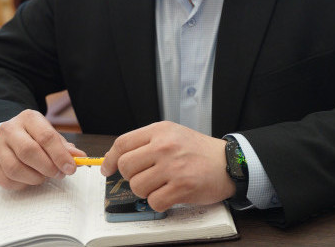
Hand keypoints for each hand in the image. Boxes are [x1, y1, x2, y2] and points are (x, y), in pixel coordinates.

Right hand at [0, 109, 85, 189]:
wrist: (8, 135)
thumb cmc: (33, 135)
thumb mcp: (50, 134)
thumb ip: (65, 147)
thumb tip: (80, 158)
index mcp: (29, 118)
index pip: (46, 137)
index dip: (60, 155)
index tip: (71, 167)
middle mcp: (10, 129)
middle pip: (29, 152)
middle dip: (47, 167)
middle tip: (58, 174)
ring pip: (15, 168)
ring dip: (34, 178)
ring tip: (44, 177)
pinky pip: (5, 180)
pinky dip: (22, 184)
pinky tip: (29, 179)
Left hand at [101, 121, 234, 211]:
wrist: (227, 162)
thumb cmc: (199, 150)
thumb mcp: (172, 134)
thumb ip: (147, 143)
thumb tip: (117, 159)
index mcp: (160, 131)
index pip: (123, 143)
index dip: (110, 159)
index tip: (107, 168)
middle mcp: (165, 146)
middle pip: (126, 166)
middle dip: (131, 176)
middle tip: (144, 176)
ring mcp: (173, 166)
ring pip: (137, 186)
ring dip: (146, 190)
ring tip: (161, 184)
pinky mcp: (181, 187)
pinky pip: (154, 201)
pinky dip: (159, 202)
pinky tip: (170, 193)